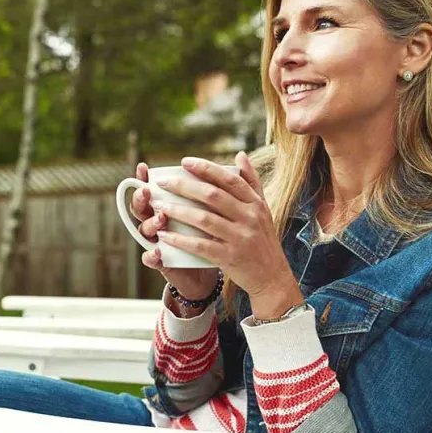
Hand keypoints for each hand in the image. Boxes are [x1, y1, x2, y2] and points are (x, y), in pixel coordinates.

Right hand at [129, 163, 220, 307]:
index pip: (152, 189)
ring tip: (160, 219)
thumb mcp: (221, 211)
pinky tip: (158, 252)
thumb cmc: (214, 236)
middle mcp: (159, 223)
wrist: (208, 274)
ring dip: (151, 224)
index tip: (143, 167)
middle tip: (148, 191)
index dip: (144, 178)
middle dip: (143, 198)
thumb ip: (225, 186)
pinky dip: (152, 255)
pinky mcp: (161, 263)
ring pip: (145, 231)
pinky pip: (151, 259)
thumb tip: (240, 156)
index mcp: (169, 207)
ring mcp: (159, 243)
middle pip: (143, 207)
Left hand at [153, 152, 297, 316]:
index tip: (185, 161)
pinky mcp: (230, 257)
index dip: (206, 168)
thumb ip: (251, 182)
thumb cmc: (263, 240)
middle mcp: (250, 218)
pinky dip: (181, 240)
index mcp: (255, 203)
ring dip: (178, 211)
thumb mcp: (263, 209)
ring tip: (159, 206)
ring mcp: (240, 238)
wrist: (272, 277)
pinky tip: (165, 235)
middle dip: (184, 186)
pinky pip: (201, 246)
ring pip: (204, 219)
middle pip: (213, 195)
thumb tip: (240, 154)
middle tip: (163, 182)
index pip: (229, 179)